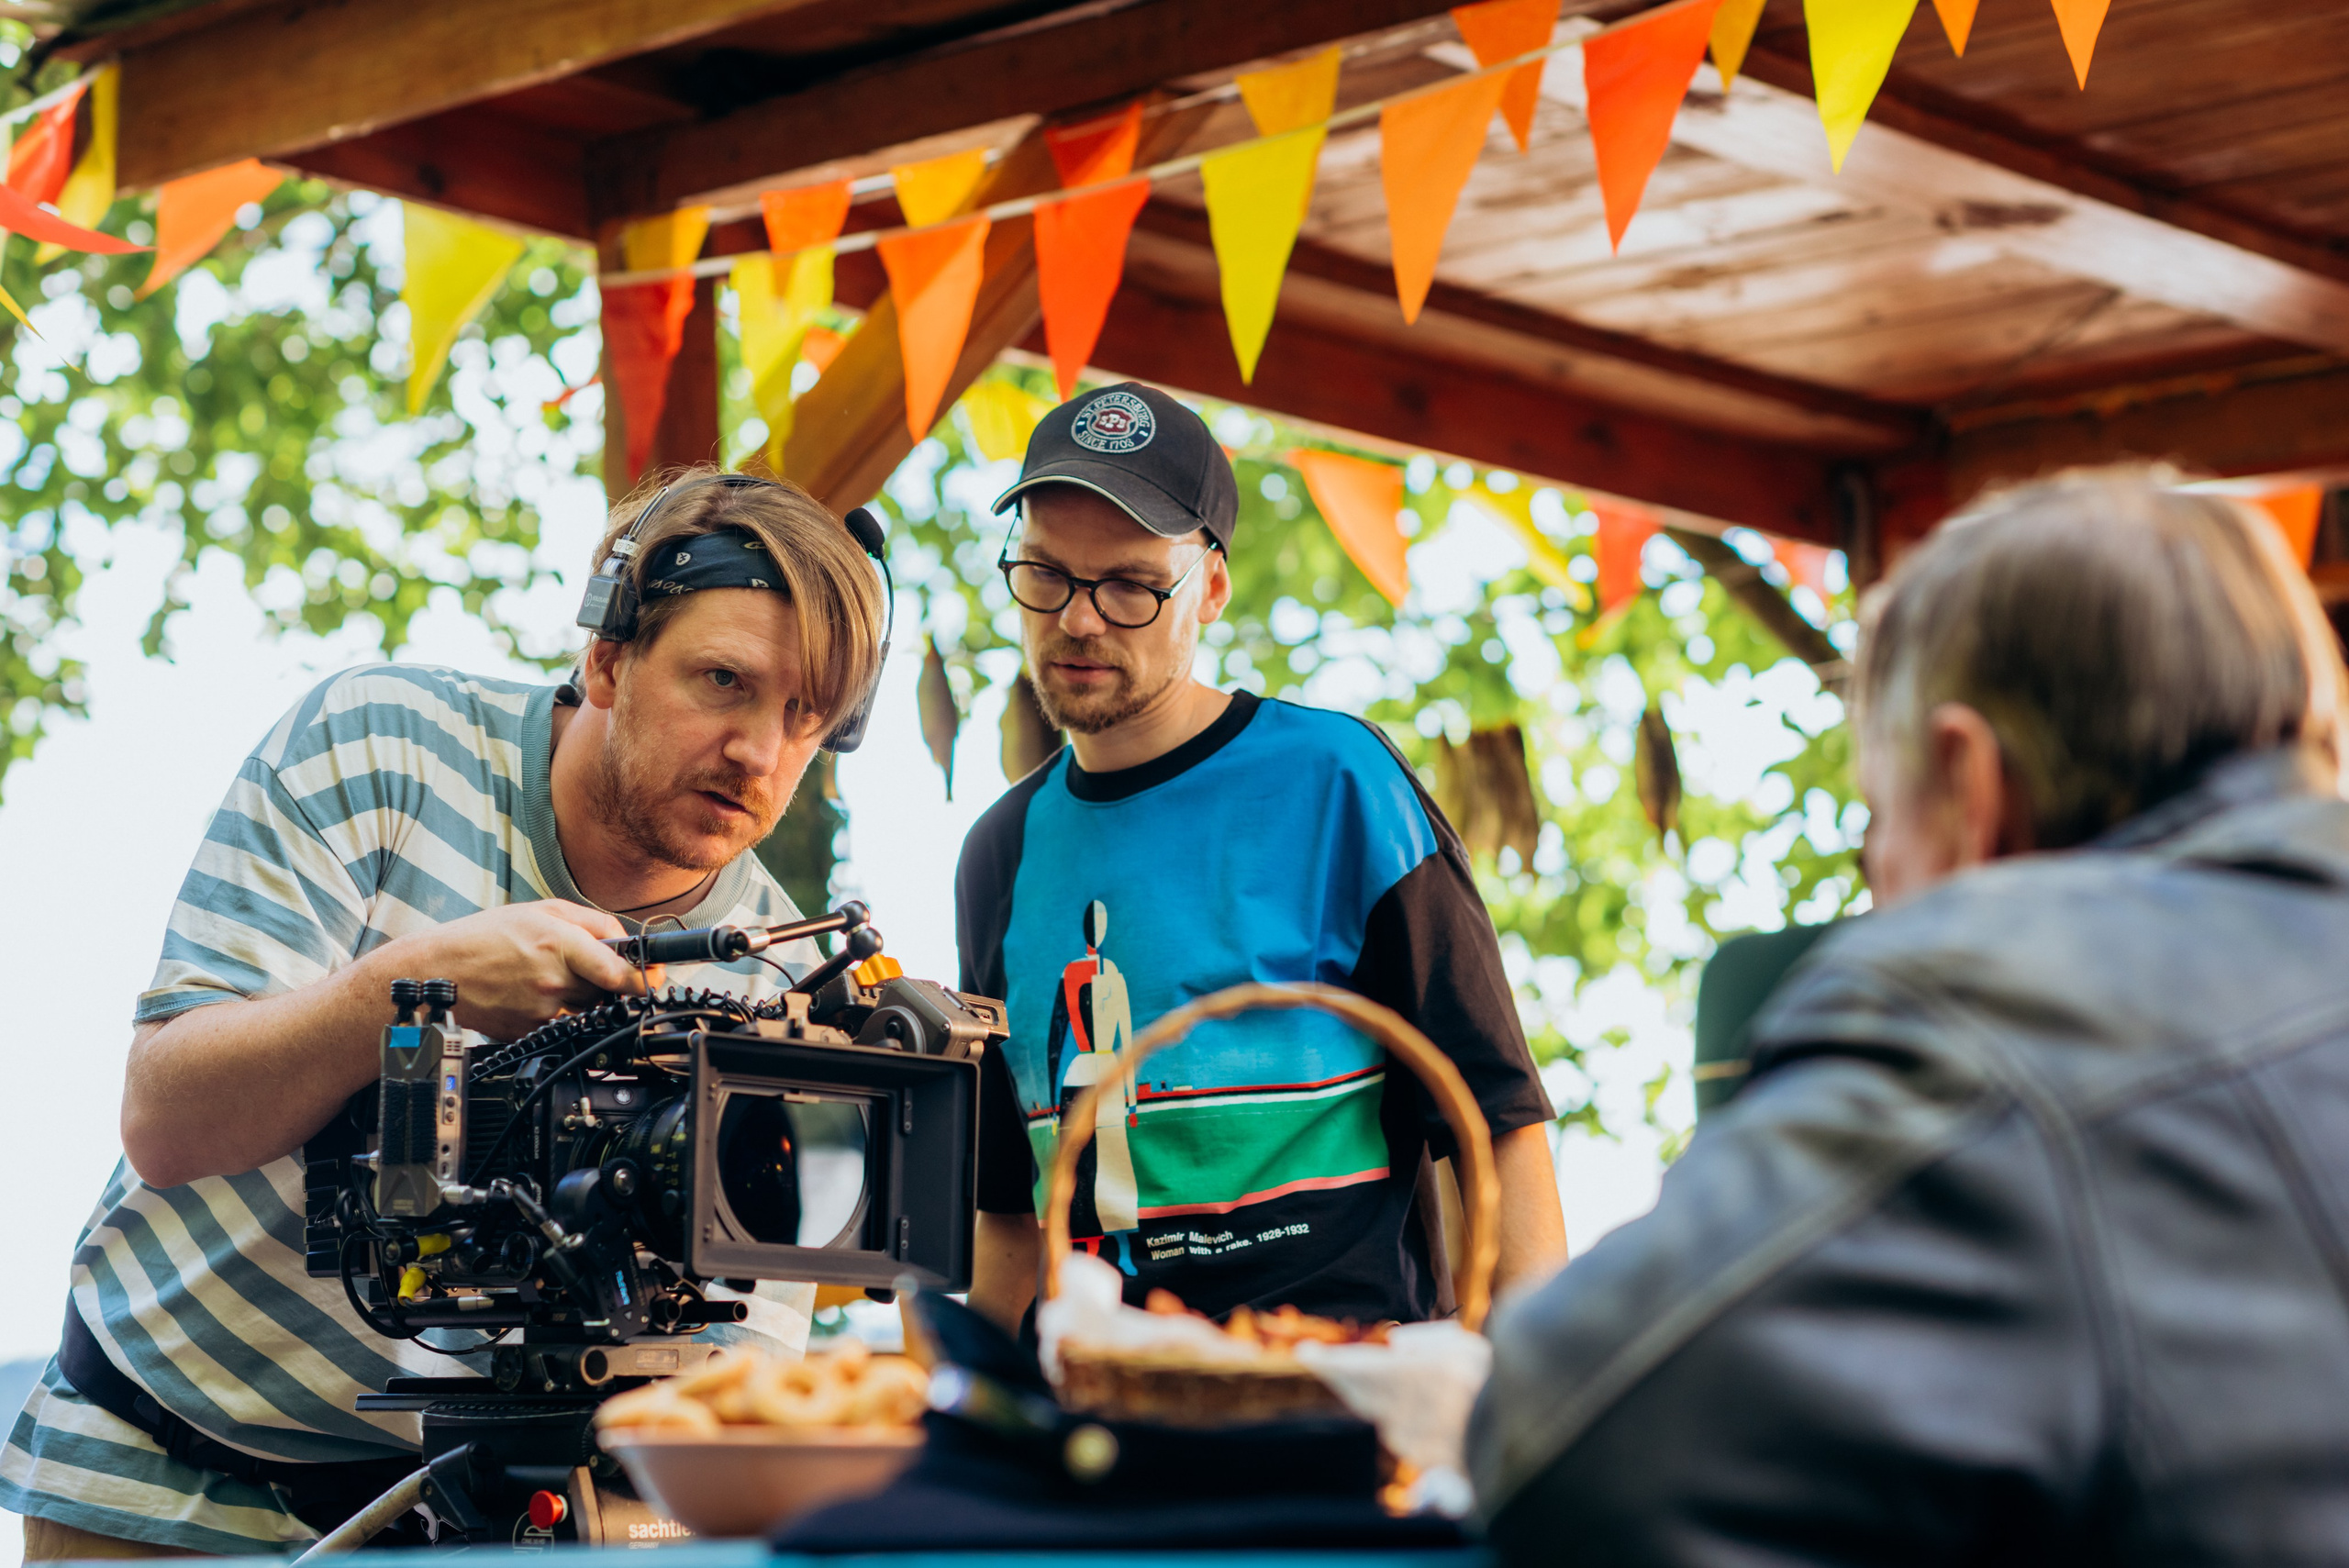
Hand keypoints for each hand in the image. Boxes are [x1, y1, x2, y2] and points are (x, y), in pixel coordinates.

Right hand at [374, 900, 657, 1040]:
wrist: (438, 972)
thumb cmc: (485, 937)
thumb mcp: (542, 910)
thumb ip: (593, 922)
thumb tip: (626, 939)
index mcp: (559, 945)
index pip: (621, 973)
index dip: (646, 978)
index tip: (655, 977)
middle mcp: (553, 981)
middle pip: (607, 991)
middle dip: (606, 980)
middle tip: (586, 966)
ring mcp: (542, 1011)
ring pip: (586, 1009)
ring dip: (582, 996)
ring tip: (549, 976)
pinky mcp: (530, 1032)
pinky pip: (561, 1022)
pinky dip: (558, 1010)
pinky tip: (532, 993)